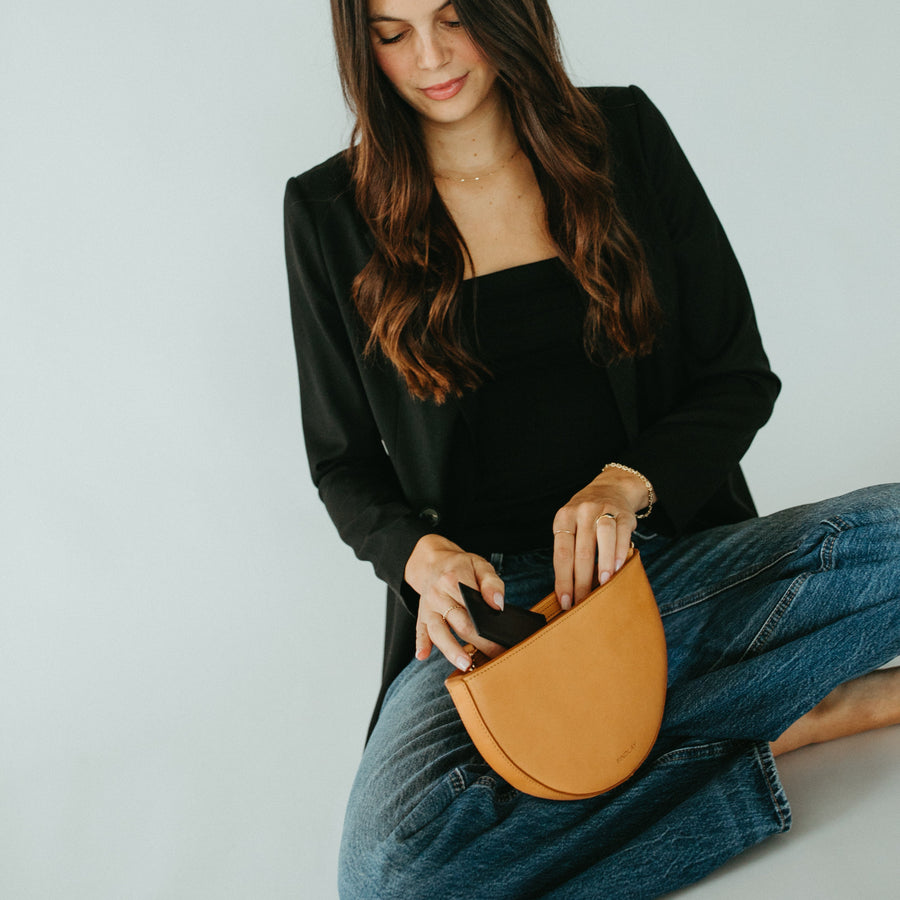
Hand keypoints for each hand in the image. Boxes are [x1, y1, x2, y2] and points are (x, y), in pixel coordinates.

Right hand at [405, 534, 505, 668]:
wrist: (433, 560)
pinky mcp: (422, 615)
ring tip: (466, 665)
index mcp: (454, 579)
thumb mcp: (480, 565)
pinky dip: (421, 643)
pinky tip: (423, 656)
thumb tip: (497, 605)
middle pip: (460, 623)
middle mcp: (438, 593)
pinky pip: (420, 630)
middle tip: (496, 657)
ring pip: (438, 631)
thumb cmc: (461, 566)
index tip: (501, 640)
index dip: (488, 626)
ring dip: (451, 650)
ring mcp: (428, 606)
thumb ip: (491, 583)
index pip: (472, 607)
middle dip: (479, 642)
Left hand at [551, 468, 647, 608]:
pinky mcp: (623, 513)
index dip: (563, 580)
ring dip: (602, 564)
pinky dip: (619, 552)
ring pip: (602, 538)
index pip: (561, 553)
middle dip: (582, 581)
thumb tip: (569, 589)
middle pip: (581, 550)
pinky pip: (621, 534)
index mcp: (563, 517)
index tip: (565, 601)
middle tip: (583, 602)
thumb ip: (570, 550)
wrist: (611, 487)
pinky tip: (617, 568)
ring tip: (603, 585)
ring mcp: (603, 510)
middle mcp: (582, 511)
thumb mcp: (570, 525)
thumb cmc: (586, 516)